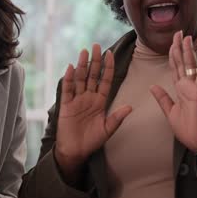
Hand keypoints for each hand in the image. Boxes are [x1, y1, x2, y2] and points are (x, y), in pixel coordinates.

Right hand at [54, 44, 131, 179]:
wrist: (75, 151)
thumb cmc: (92, 141)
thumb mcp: (107, 130)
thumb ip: (117, 118)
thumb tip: (130, 107)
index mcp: (100, 101)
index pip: (105, 80)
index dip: (107, 68)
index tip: (110, 54)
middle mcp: (88, 97)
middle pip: (92, 75)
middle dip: (95, 61)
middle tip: (96, 46)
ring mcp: (77, 100)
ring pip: (80, 79)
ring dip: (82, 65)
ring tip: (84, 52)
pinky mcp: (66, 105)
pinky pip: (68, 89)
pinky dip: (69, 79)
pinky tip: (72, 68)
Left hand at [149, 31, 196, 152]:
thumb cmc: (187, 129)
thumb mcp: (170, 111)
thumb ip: (162, 98)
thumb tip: (152, 86)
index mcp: (181, 89)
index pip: (175, 67)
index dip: (173, 53)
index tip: (172, 41)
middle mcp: (188, 86)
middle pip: (183, 62)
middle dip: (180, 47)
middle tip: (179, 32)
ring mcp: (196, 88)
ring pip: (192, 65)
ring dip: (190, 50)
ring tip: (189, 36)